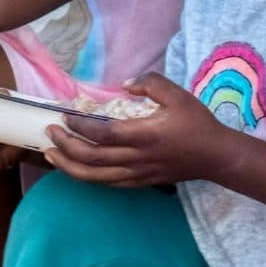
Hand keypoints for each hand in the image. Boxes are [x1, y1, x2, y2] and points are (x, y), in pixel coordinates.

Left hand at [42, 74, 232, 187]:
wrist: (215, 157)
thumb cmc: (197, 123)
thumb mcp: (177, 95)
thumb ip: (150, 83)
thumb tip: (125, 84)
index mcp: (143, 135)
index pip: (101, 134)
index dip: (79, 126)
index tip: (65, 116)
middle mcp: (136, 158)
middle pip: (91, 158)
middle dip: (66, 146)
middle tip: (50, 132)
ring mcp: (137, 173)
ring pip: (95, 176)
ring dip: (69, 167)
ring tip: (51, 155)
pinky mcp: (141, 181)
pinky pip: (109, 183)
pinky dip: (89, 178)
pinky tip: (77, 169)